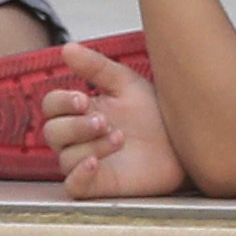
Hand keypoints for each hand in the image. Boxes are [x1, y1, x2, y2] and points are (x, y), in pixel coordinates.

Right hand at [44, 46, 181, 199]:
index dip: (61, 102)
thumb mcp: (126, 83)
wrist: (183, 141)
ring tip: (119, 138)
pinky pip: (73, 186)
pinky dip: (78, 175)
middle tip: (104, 121)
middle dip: (75, 126)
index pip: (52, 106)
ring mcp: (88, 161)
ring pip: (66, 157)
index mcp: (82, 110)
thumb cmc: (154, 112)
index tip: (83, 99)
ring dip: (90, 146)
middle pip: (53, 133)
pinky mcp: (100, 185)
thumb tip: (67, 48)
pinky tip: (94, 163)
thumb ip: (96, 67)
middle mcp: (80, 137)